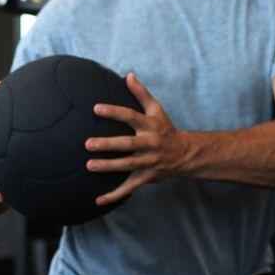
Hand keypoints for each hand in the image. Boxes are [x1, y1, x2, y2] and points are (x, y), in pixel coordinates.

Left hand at [85, 72, 187, 206]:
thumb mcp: (157, 110)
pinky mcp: (146, 177)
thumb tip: (128, 75)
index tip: (95, 108)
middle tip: (88, 144)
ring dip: (109, 167)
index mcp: (150, 127)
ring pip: (127, 166)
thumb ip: (141, 93)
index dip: (114, 112)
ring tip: (89, 165)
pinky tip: (98, 200)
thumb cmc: (166, 129)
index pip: (130, 116)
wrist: (186, 154)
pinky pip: (129, 188)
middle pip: (127, 144)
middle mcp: (149, 144)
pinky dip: (114, 195)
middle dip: (108, 145)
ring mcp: (148, 162)